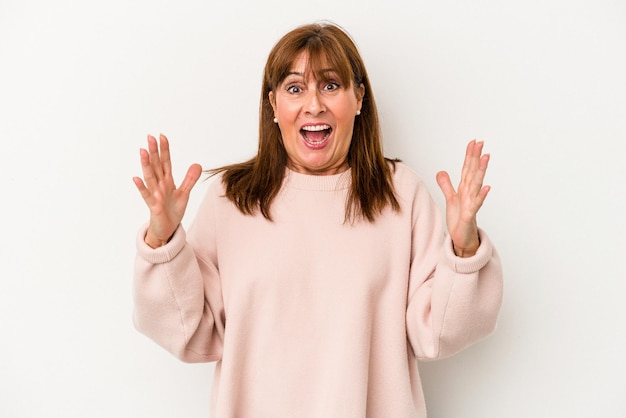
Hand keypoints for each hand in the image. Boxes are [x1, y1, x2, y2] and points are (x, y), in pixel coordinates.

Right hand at [133, 134, 201, 247]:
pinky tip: (136, 178)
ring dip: (146, 164)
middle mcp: (159, 185)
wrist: (167, 229)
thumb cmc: (172, 210)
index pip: (165, 162)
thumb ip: (190, 179)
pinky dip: (141, 187)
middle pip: (156, 165)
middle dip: (154, 151)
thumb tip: (198, 164)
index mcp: (167, 181)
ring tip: (142, 151)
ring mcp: (155, 195)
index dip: (164, 150)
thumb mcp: (184, 193)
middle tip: (150, 136)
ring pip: (150, 177)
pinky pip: (146, 195)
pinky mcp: (153, 206)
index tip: (162, 136)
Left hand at [436, 140, 490, 256]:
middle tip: (481, 143)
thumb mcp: (450, 200)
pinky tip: (487, 187)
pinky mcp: (470, 215)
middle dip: (476, 158)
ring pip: (476, 185)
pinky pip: (476, 204)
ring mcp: (471, 204)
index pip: (467, 169)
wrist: (462, 239)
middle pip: (473, 173)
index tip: (473, 142)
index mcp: (465, 189)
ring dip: (481, 171)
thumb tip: (441, 171)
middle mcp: (470, 194)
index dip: (469, 156)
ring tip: (485, 158)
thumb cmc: (459, 220)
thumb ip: (446, 185)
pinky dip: (482, 196)